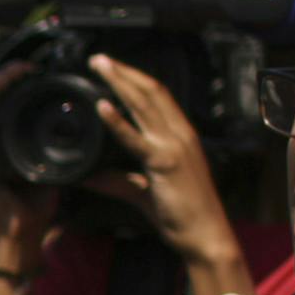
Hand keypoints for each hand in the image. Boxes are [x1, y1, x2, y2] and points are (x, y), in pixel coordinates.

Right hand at [0, 63, 59, 288]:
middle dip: (3, 82)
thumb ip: (55, 148)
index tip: (33, 71)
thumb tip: (77, 126)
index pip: (6, 106)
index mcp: (2, 146)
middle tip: (20, 67)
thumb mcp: (50, 169)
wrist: (20, 236)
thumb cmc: (34, 207)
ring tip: (7, 76)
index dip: (15, 85)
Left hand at [81, 55, 251, 294]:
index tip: (112, 68)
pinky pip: (137, 138)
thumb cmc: (181, 215)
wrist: (205, 237)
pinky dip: (118, 120)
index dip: (134, 79)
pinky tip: (102, 106)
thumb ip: (117, 182)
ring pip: (144, 104)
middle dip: (123, 72)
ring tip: (98, 66)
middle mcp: (180, 134)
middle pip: (150, 91)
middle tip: (97, 58)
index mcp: (180, 136)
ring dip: (119, 81)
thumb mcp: (143, 193)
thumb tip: (89, 177)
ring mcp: (174, 146)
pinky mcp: (165, 163)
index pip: (158, 96)